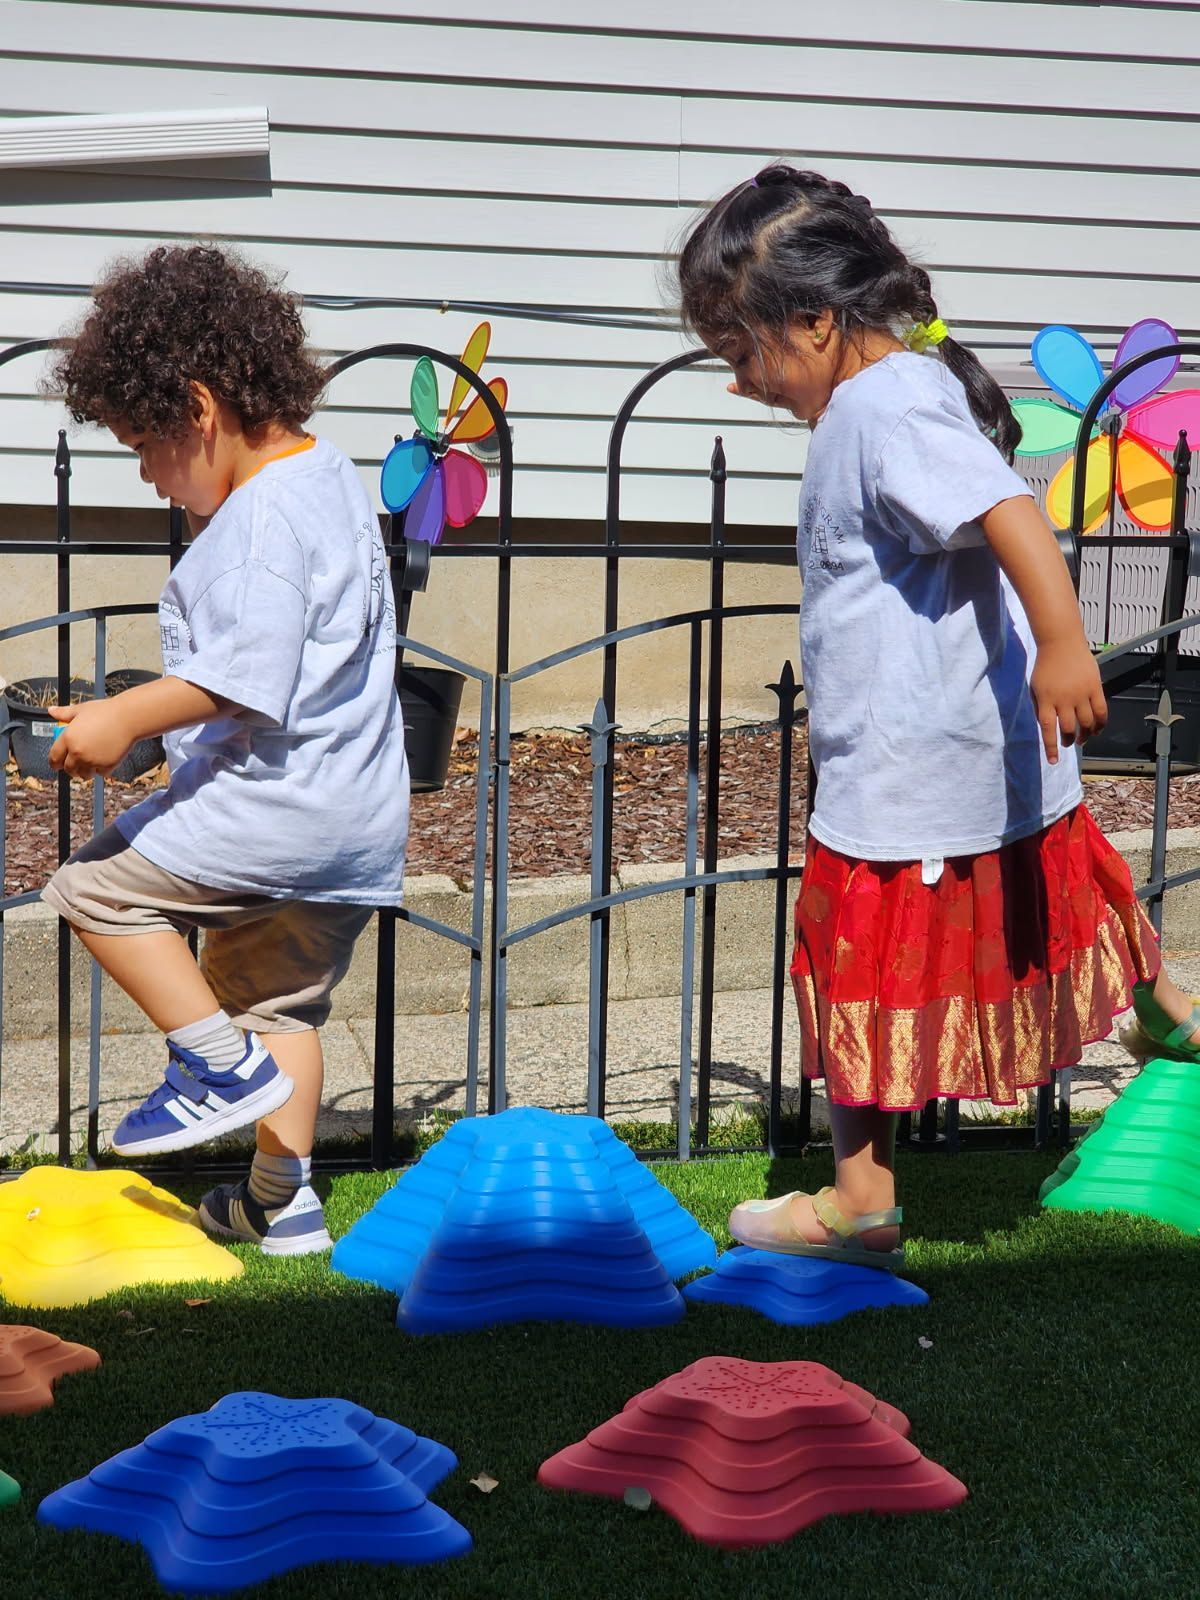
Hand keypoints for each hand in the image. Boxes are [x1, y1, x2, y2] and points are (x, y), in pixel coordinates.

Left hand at [47, 698, 136, 778]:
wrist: (128, 718)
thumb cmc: (106, 712)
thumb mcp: (81, 709)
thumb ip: (63, 713)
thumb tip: (52, 711)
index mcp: (68, 738)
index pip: (54, 758)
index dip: (54, 763)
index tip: (57, 764)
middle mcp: (78, 752)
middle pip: (68, 769)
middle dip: (71, 768)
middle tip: (76, 764)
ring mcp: (92, 760)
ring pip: (84, 774)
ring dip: (85, 771)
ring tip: (90, 763)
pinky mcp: (106, 766)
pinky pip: (100, 773)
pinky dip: (102, 769)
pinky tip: (104, 759)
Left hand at [1029, 637, 1106, 762]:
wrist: (1060, 643)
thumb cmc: (1045, 665)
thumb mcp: (1035, 687)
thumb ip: (1039, 707)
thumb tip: (1046, 726)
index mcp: (1045, 701)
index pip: (1047, 730)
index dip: (1050, 747)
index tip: (1053, 761)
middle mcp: (1063, 700)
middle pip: (1069, 728)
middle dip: (1068, 740)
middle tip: (1069, 743)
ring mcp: (1080, 694)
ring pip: (1087, 723)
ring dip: (1086, 734)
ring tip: (1083, 738)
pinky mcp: (1094, 688)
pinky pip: (1101, 711)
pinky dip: (1101, 723)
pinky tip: (1098, 729)